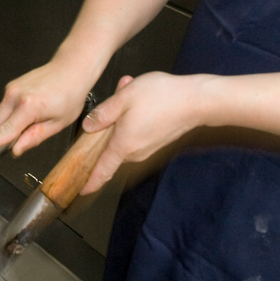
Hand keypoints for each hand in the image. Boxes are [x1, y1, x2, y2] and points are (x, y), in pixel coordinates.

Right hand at [0, 59, 96, 156]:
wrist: (71, 69)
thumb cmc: (70, 93)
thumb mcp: (59, 123)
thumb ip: (34, 137)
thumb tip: (17, 149)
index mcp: (29, 105)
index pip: (6, 130)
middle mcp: (16, 95)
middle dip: (2, 136)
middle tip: (23, 137)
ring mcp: (11, 89)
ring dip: (8, 125)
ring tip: (32, 120)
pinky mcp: (10, 86)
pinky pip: (3, 108)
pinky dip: (11, 115)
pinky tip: (30, 111)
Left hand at [78, 71, 217, 191]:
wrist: (197, 101)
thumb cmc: (162, 98)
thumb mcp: (123, 98)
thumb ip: (103, 114)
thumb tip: (89, 125)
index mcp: (123, 145)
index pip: (102, 170)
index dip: (91, 182)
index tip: (82, 189)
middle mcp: (136, 152)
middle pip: (112, 145)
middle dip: (108, 124)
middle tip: (114, 98)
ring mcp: (149, 148)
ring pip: (125, 135)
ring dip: (123, 115)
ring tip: (129, 91)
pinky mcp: (158, 141)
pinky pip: (138, 131)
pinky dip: (135, 116)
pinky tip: (142, 97)